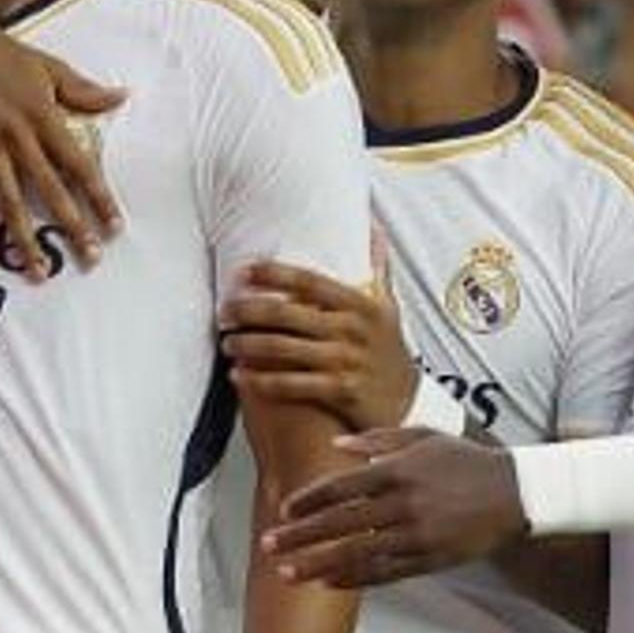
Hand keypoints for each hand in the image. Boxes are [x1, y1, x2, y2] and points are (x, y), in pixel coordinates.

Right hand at [0, 23, 122, 276]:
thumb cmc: (9, 57)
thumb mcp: (52, 68)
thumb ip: (85, 91)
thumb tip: (123, 95)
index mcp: (44, 116)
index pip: (79, 165)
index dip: (99, 197)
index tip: (115, 225)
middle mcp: (17, 135)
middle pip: (49, 190)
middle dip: (71, 226)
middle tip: (90, 258)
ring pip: (9, 202)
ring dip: (24, 239)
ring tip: (39, 272)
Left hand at [218, 257, 415, 434]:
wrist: (408, 402)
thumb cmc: (390, 352)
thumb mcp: (388, 307)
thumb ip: (376, 269)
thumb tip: (373, 229)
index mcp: (360, 304)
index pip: (308, 280)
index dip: (272, 273)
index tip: (244, 271)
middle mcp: (352, 329)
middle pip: (286, 312)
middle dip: (248, 310)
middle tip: (225, 311)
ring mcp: (345, 360)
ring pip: (282, 348)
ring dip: (247, 345)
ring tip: (228, 343)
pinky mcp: (340, 391)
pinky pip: (290, 384)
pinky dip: (259, 380)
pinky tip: (239, 376)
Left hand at [261, 423, 528, 588]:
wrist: (514, 494)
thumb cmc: (465, 461)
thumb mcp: (423, 437)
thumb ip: (378, 439)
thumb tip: (337, 444)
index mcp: (399, 471)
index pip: (343, 487)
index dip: (310, 499)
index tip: (283, 509)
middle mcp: (404, 505)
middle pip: (341, 524)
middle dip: (301, 536)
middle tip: (268, 545)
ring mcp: (416, 536)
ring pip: (358, 554)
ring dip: (318, 565)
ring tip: (287, 573)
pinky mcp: (429, 560)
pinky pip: (384, 574)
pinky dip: (353, 579)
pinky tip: (327, 583)